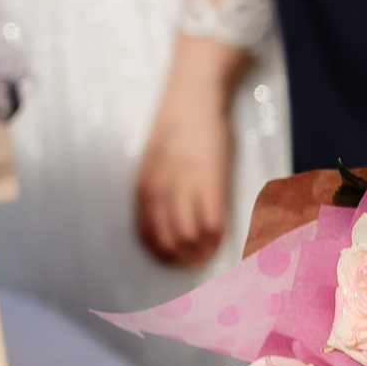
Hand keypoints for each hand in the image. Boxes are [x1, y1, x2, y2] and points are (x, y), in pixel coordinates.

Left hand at [135, 38, 240, 267]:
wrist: (192, 101)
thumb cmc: (176, 129)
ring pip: (189, 238)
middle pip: (168, 242)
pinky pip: (213, 224)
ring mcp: (184, 189)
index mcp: (142, 188)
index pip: (146, 235)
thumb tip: (166, 216)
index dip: (162, 255)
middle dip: (183, 259)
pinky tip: (224, 238)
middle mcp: (159, 193)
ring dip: (202, 252)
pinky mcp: (211, 183)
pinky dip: (218, 238)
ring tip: (211, 255)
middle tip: (197, 264)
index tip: (175, 261)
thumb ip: (156, 188)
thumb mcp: (153, 162)